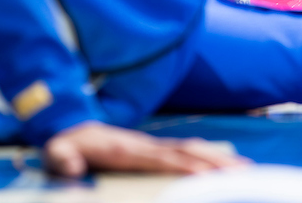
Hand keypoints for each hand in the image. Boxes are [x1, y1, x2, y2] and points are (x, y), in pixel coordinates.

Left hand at [43, 121, 246, 177]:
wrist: (72, 126)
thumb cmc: (66, 146)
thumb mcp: (55, 153)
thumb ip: (63, 159)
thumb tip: (72, 167)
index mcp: (127, 150)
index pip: (164, 159)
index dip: (187, 166)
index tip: (209, 175)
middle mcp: (146, 146)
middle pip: (189, 153)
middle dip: (216, 163)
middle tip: (245, 173)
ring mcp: (153, 146)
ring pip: (193, 151)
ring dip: (219, 160)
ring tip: (246, 170)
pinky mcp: (155, 150)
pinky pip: (188, 153)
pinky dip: (209, 157)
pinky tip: (225, 165)